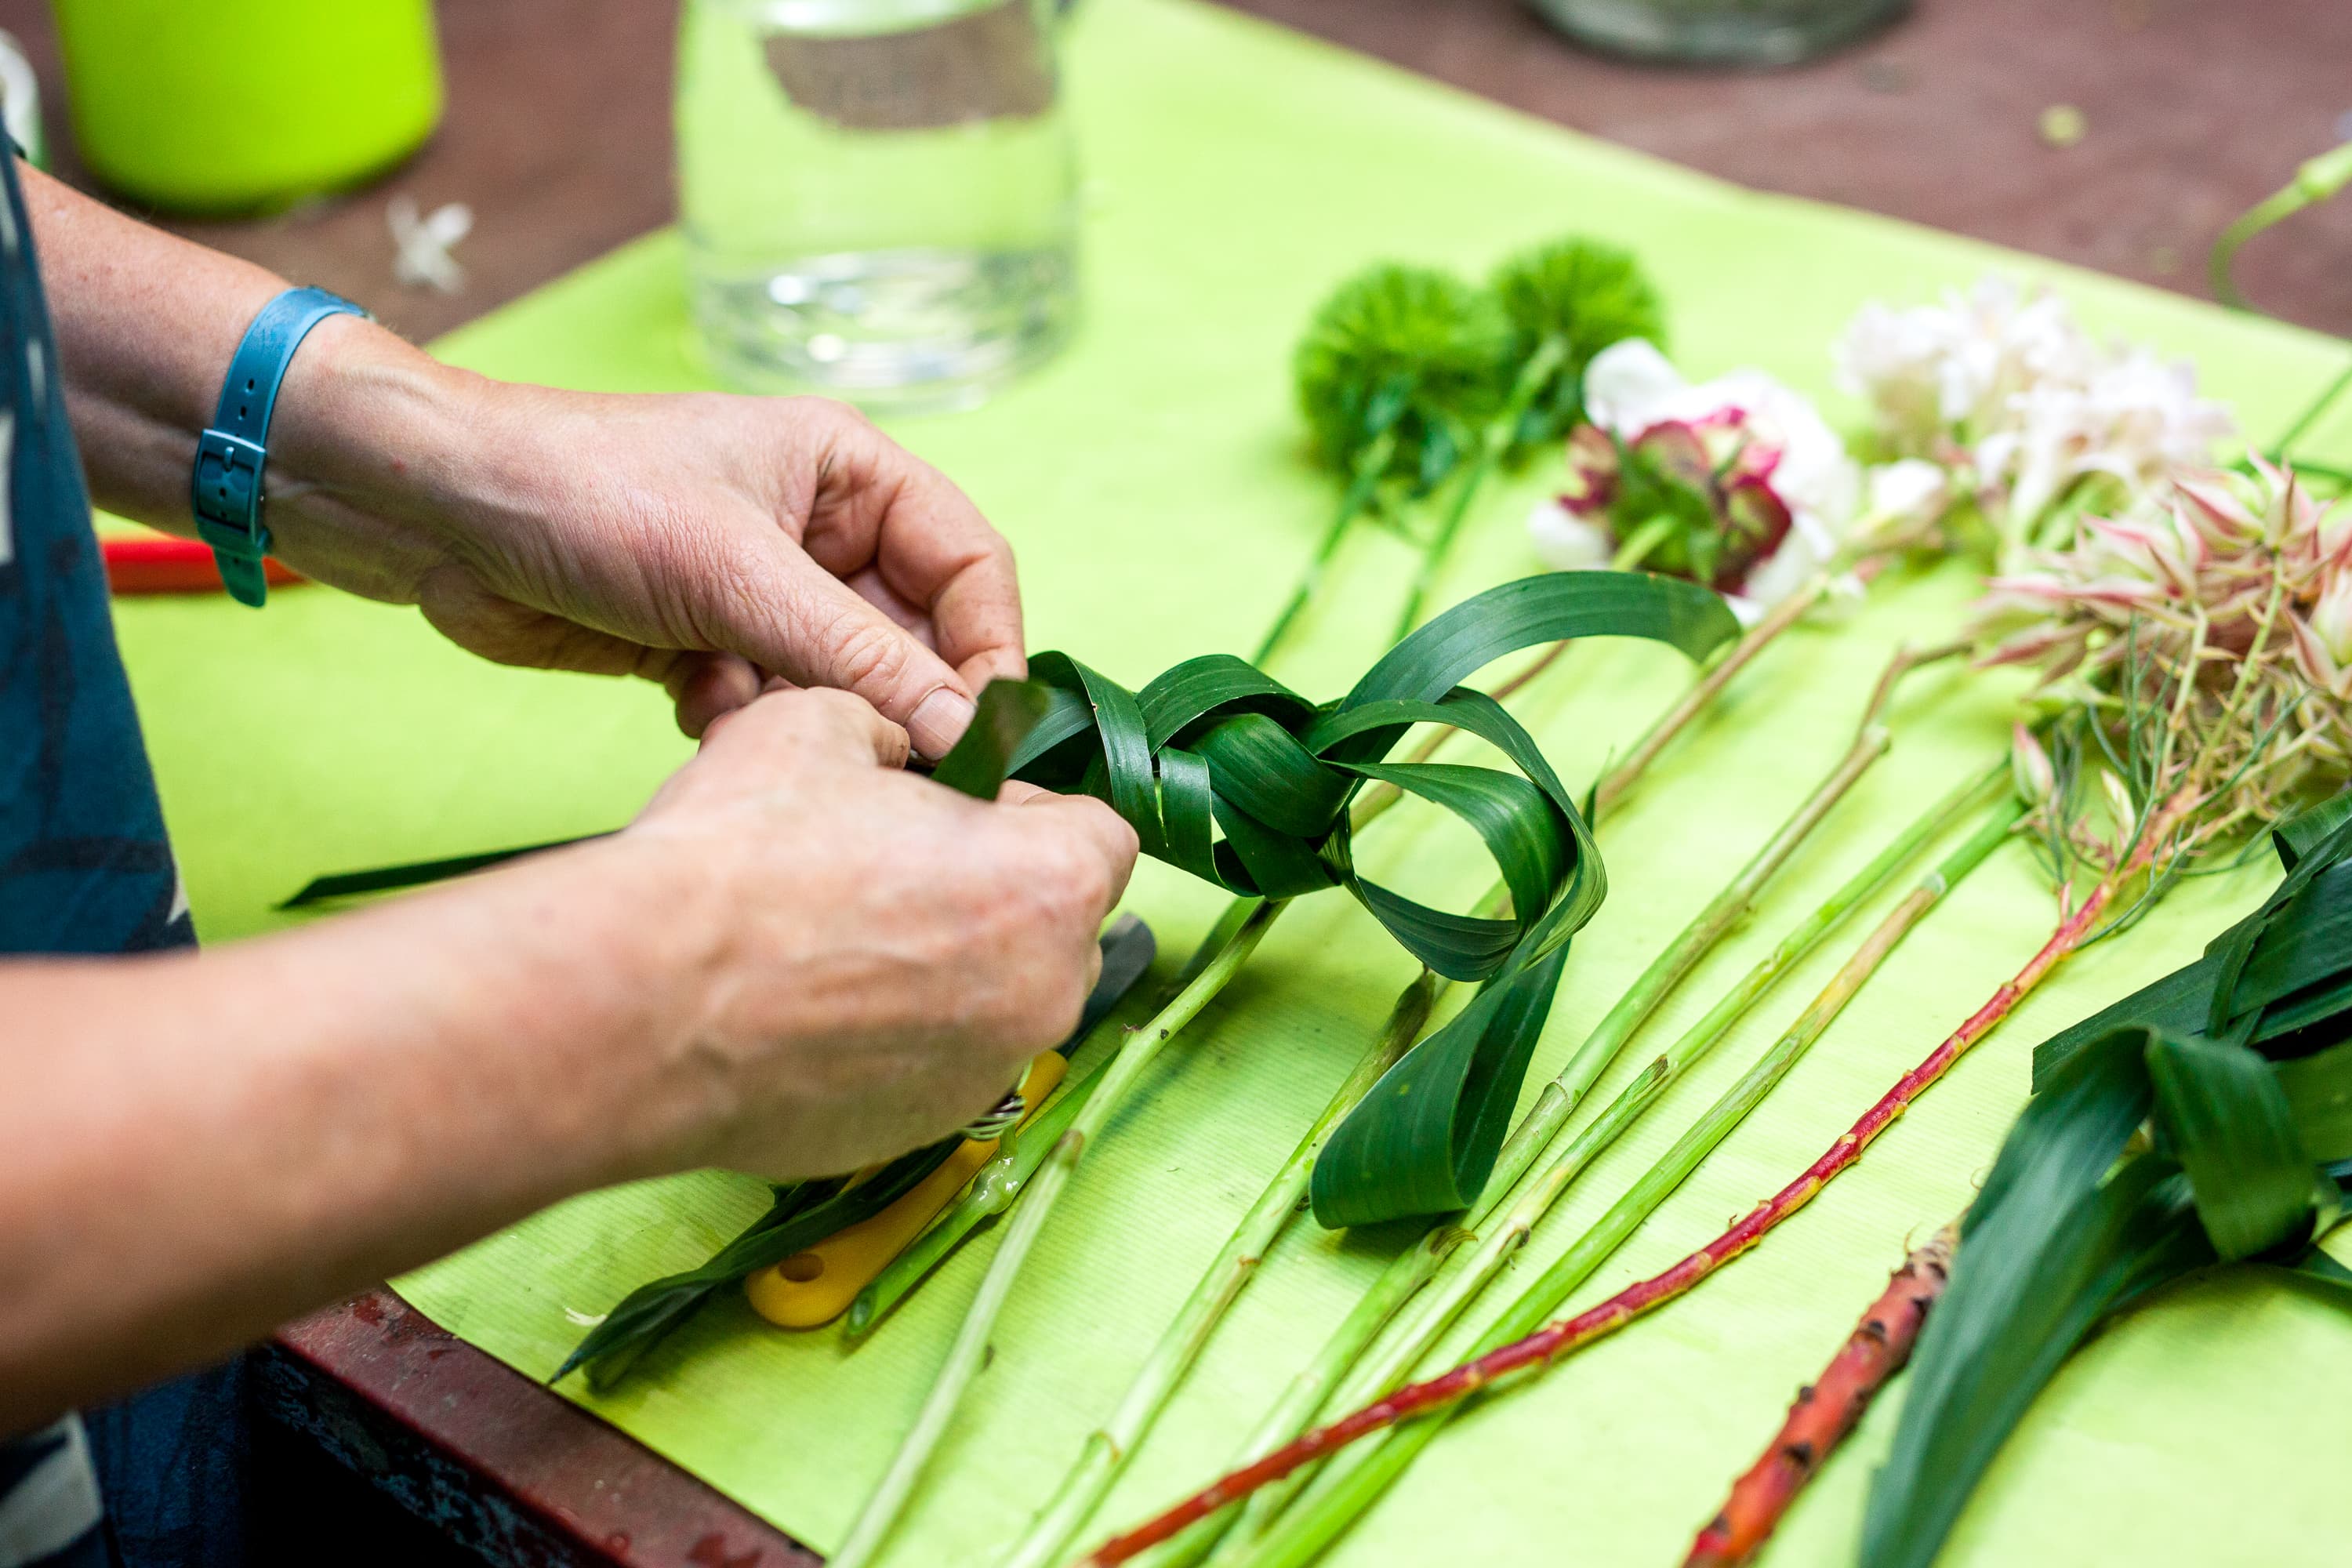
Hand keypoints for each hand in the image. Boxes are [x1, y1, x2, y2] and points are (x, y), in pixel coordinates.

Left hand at [272, 335, 1020, 756]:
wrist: (432, 516)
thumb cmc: (581, 491)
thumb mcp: (734, 573)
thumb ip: (857, 656)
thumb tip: (964, 732)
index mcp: (851, 472)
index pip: (970, 567)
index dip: (988, 652)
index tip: (988, 735)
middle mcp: (823, 530)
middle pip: (914, 638)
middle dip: (894, 699)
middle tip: (883, 761)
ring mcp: (766, 592)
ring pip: (844, 685)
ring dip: (808, 714)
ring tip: (750, 705)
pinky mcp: (713, 646)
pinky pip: (776, 707)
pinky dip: (746, 723)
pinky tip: (695, 706)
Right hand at [609, 687, 1138, 1178]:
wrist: (642, 1002)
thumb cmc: (741, 857)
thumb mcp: (822, 722)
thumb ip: (896, 729)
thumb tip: (900, 748)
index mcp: (1051, 886)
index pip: (1101, 836)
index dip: (1029, 809)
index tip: (961, 805)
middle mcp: (1044, 994)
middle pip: (1052, 924)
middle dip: (991, 889)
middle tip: (890, 864)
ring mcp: (984, 1074)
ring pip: (993, 998)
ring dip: (941, 965)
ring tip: (835, 936)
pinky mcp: (918, 1131)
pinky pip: (933, 1064)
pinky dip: (892, 1036)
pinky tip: (808, 1007)